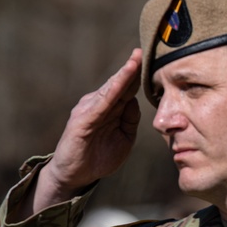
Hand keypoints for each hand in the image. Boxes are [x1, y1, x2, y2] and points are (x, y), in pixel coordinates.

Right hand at [29, 49, 143, 214]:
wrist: (76, 175)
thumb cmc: (100, 157)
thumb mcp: (124, 139)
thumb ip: (130, 120)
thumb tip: (135, 103)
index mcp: (109, 109)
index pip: (126, 90)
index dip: (137, 76)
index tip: (150, 61)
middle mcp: (97, 105)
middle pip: (118, 85)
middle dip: (131, 68)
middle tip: (143, 51)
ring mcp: (88, 111)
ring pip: (109, 90)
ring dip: (123, 75)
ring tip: (135, 61)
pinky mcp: (82, 121)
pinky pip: (99, 105)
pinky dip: (110, 93)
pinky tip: (119, 84)